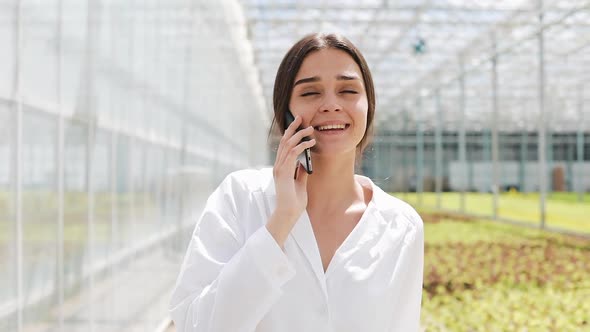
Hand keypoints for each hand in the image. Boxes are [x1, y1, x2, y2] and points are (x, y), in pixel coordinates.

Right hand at [266, 115, 315, 246]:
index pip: (284, 146)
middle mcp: (278, 166)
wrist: (288, 214)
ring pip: (287, 144)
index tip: (297, 125)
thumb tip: (305, 162)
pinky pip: (292, 153)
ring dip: (299, 134)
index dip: (290, 134)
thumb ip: (300, 172)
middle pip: (284, 141)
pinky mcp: (283, 172)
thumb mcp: (300, 184)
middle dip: (292, 128)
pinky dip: (302, 145)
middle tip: (300, 117)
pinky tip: (311, 142)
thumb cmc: (294, 202)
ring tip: (310, 129)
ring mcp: (279, 168)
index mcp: (281, 168)